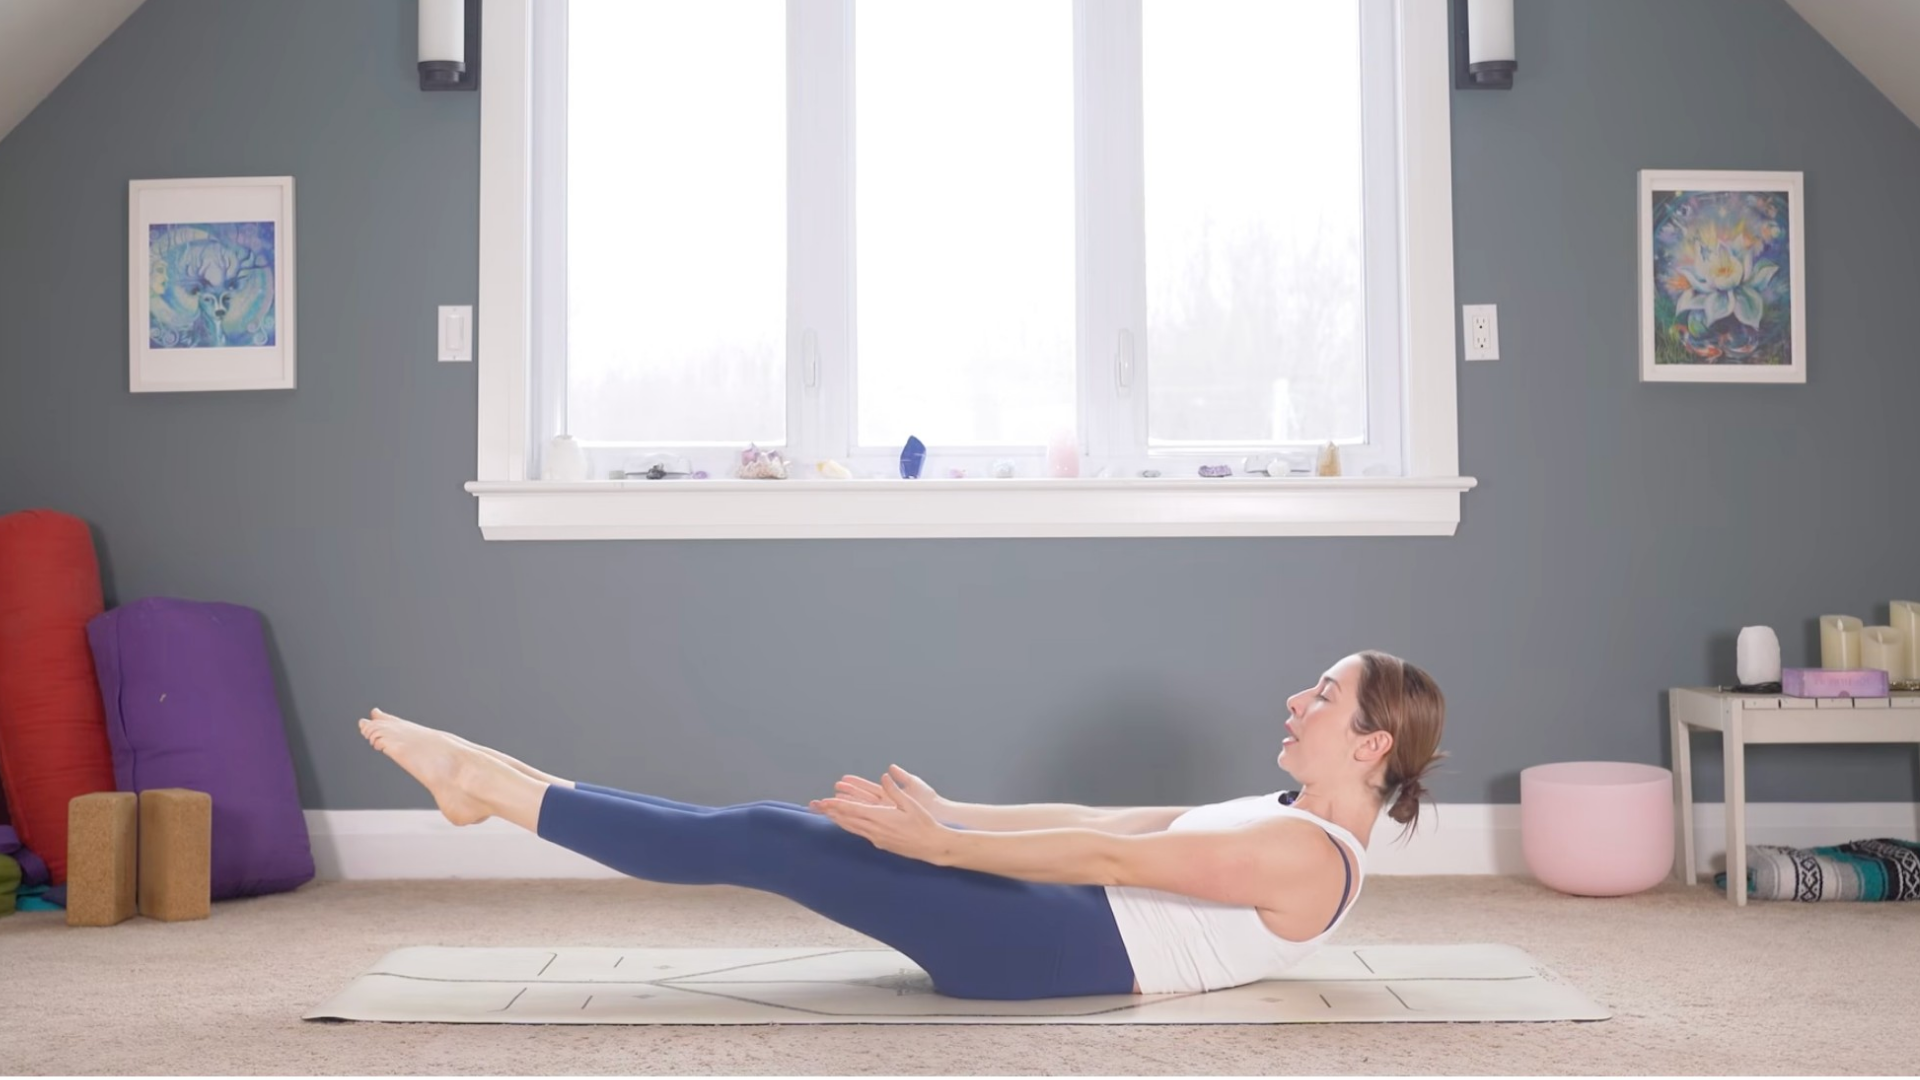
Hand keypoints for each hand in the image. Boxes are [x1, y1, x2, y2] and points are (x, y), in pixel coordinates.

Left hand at [811, 773, 955, 864]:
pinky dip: (849, 827)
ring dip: (838, 820)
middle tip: (816, 806)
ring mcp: (877, 838)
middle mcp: (875, 829)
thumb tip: (884, 776)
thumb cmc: (924, 823)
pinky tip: (846, 825)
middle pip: (847, 820)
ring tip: (826, 814)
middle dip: (831, 812)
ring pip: (852, 828)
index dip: (837, 805)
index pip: (853, 810)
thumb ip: (895, 790)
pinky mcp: (881, 844)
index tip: (824, 801)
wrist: (932, 846)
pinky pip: (860, 834)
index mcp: (881, 817)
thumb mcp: (910, 804)